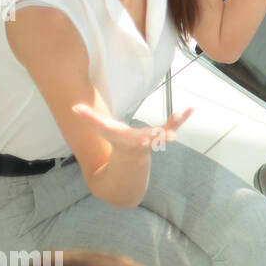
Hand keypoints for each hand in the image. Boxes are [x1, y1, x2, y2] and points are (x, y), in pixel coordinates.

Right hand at [72, 104, 191, 154]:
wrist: (130, 158)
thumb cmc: (115, 140)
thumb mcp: (102, 130)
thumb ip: (89, 118)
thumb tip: (73, 106)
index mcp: (127, 140)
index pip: (127, 137)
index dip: (132, 137)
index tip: (139, 137)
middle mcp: (143, 141)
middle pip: (152, 138)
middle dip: (160, 136)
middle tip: (171, 135)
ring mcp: (155, 138)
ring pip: (167, 131)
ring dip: (176, 123)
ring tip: (184, 112)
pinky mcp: (164, 133)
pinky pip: (174, 124)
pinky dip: (182, 117)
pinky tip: (191, 108)